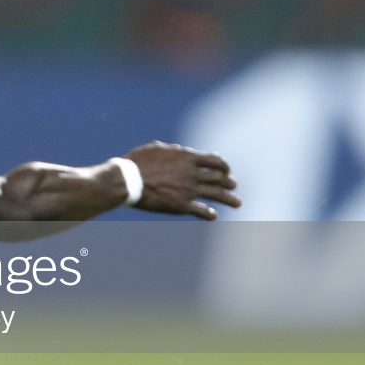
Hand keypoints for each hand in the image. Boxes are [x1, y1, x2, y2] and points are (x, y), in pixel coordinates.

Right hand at [124, 141, 240, 219]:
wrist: (127, 180)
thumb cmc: (137, 162)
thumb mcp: (156, 148)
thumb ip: (173, 150)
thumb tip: (182, 150)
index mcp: (188, 158)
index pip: (215, 161)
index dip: (224, 166)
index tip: (226, 170)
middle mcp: (192, 173)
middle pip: (219, 178)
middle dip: (228, 182)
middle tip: (233, 186)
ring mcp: (188, 190)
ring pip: (216, 194)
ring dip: (228, 199)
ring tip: (237, 203)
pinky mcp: (181, 205)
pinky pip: (201, 211)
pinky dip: (209, 214)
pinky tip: (213, 216)